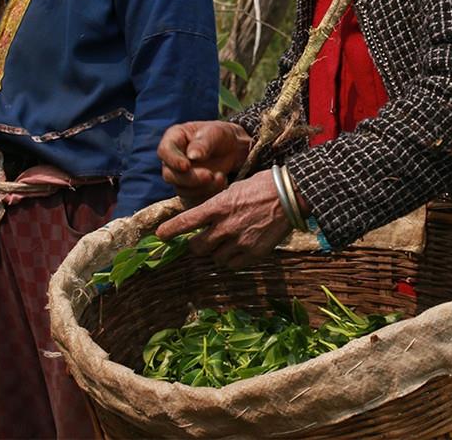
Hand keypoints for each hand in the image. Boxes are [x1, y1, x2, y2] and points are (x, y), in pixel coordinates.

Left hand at [155, 170, 290, 268]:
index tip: (160, 235)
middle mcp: (225, 226)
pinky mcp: (253, 253)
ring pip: (215, 258)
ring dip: (216, 252)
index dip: (170, 230)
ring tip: (225, 242)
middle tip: (201, 241)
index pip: (186, 222)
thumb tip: (204, 221)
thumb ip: (217, 208)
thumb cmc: (262, 186)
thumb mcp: (233, 190)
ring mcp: (239, 241)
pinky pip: (232, 264)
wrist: (291, 194)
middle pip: (197, 247)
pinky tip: (237, 249)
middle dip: (196, 245)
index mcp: (219, 206)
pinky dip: (231, 259)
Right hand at [157, 121, 251, 207]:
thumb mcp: (215, 133)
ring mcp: (179, 176)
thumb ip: (203, 143)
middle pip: (170, 175)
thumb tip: (192, 156)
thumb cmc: (220, 135)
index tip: (186, 166)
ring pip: (181, 189)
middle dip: (190, 178)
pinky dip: (207, 194)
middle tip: (210, 176)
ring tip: (221, 177)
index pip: (165, 150)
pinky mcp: (189, 189)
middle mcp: (172, 159)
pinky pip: (193, 198)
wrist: (231, 148)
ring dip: (201, 188)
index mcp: (174, 139)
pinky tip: (221, 183)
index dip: (173, 160)